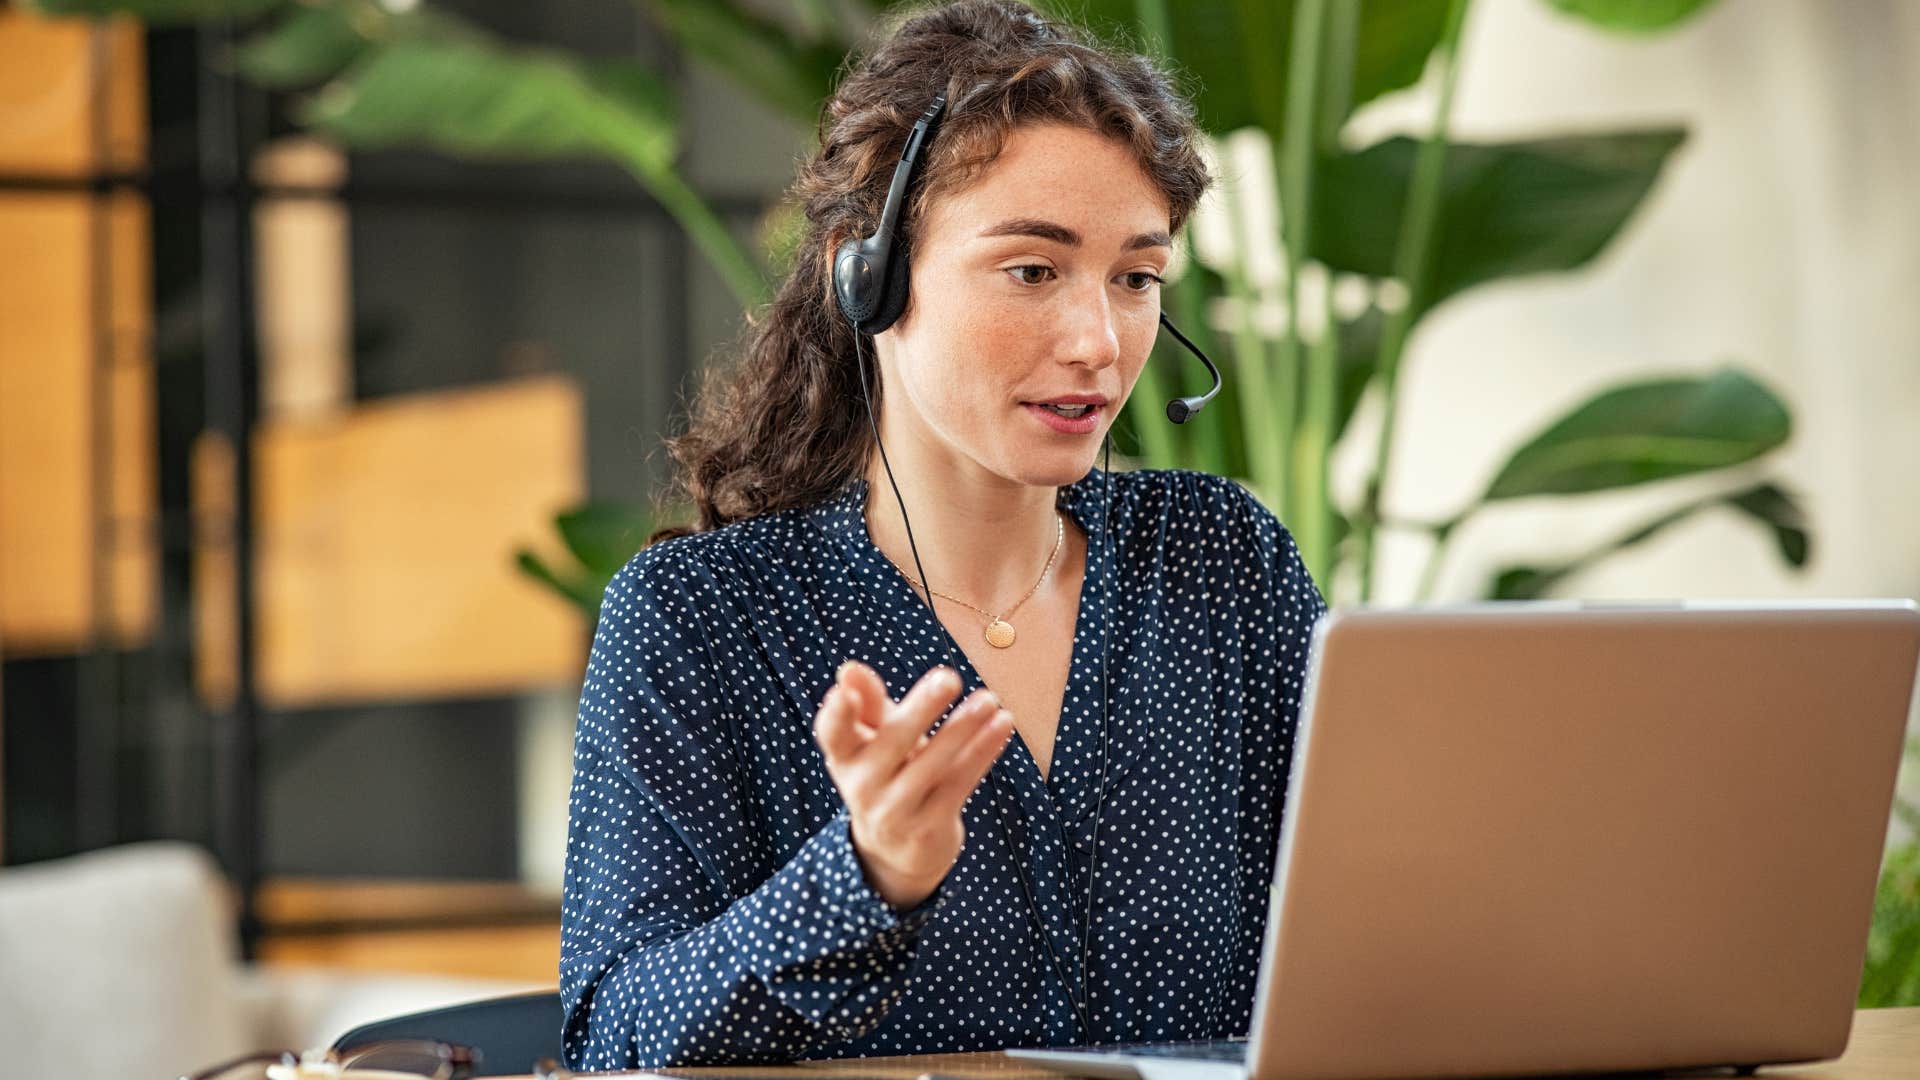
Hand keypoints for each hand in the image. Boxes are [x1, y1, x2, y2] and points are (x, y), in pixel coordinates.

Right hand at [812, 661, 1013, 910]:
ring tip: (988, 699)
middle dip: (921, 709)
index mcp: (845, 757)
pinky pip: (959, 783)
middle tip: (949, 677)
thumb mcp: (874, 740)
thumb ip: (868, 704)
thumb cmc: (888, 773)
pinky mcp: (929, 828)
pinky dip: (982, 752)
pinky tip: (1002, 724)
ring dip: (963, 729)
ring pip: (932, 765)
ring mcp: (895, 812)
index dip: (835, 714)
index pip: (833, 734)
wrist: (898, 850)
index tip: (843, 692)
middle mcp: (863, 787)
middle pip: (892, 742)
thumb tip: (849, 669)